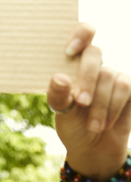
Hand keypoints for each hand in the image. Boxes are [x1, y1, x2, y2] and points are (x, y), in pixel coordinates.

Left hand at [47, 23, 130, 178]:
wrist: (93, 147)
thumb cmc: (71, 124)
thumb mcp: (60, 112)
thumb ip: (58, 95)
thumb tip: (59, 77)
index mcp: (71, 64)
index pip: (80, 35)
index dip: (79, 34)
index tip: (69, 51)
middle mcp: (93, 65)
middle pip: (94, 53)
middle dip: (87, 79)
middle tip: (81, 102)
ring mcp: (112, 74)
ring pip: (109, 76)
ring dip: (100, 104)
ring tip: (93, 126)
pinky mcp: (128, 87)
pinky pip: (125, 88)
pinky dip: (113, 108)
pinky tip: (104, 124)